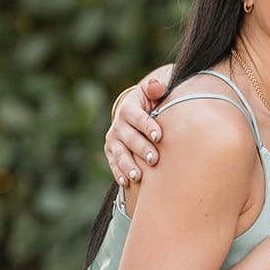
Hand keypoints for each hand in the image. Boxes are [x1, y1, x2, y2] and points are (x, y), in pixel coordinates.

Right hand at [104, 64, 172, 184]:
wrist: (135, 112)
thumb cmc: (151, 103)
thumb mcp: (153, 94)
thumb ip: (155, 89)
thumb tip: (157, 86)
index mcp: (129, 109)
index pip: (137, 117)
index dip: (147, 126)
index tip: (159, 136)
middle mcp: (118, 125)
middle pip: (129, 138)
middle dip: (141, 149)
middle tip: (154, 159)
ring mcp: (113, 140)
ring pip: (120, 153)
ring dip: (128, 165)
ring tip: (137, 176)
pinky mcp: (111, 152)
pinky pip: (113, 164)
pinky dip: (119, 173)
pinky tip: (126, 183)